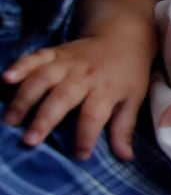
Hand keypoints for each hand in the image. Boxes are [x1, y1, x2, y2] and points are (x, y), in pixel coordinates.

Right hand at [3, 35, 148, 159]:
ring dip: (25, 98)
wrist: (122, 36)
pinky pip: (35, 57)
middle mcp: (84, 76)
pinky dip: (20, 66)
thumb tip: (125, 158)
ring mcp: (67, 63)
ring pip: (42, 79)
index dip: (87, 136)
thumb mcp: (133, 99)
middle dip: (45, 119)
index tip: (80, 156)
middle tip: (29, 141)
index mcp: (107, 89)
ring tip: (11, 119)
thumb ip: (124, 128)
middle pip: (62, 98)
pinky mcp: (54, 52)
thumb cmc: (129, 73)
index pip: (94, 115)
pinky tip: (6, 78)